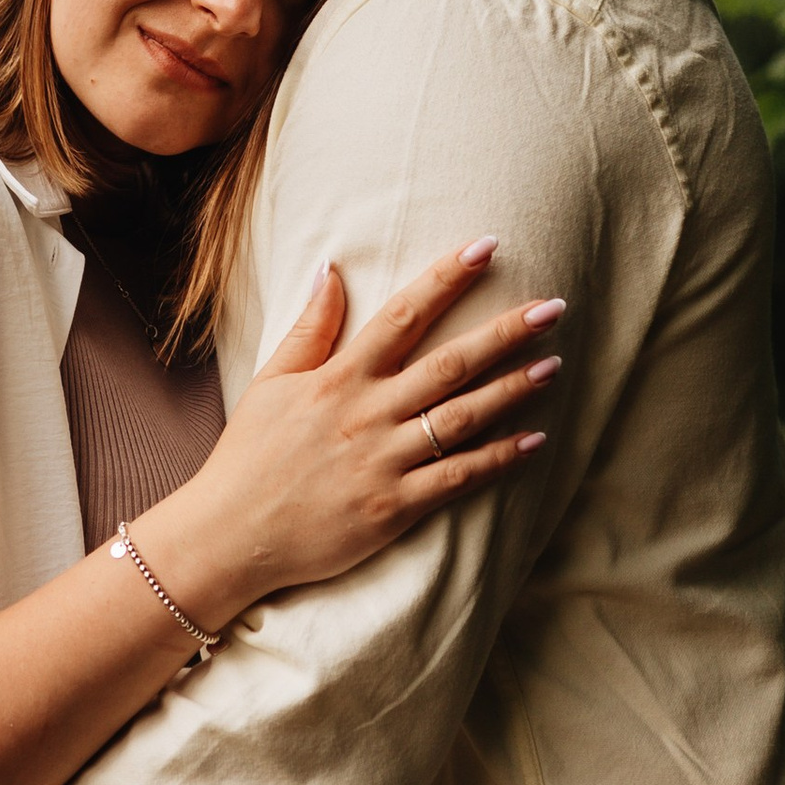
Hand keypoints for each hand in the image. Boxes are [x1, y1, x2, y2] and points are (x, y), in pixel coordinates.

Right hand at [136, 239, 563, 619]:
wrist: (231, 535)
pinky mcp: (394, 508)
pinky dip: (496, 459)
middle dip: (505, 333)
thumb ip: (310, 328)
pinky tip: (532, 441)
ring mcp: (384, 462)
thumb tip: (332, 269)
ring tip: (553, 366)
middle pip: (450, 364)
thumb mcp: (271, 382)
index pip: (403, 315)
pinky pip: (456, 477)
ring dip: (512, 390)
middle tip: (553, 308)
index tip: (485, 248)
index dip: (446, 279)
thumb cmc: (249, 457)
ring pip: (462, 418)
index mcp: (339, 379)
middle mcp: (368, 415)